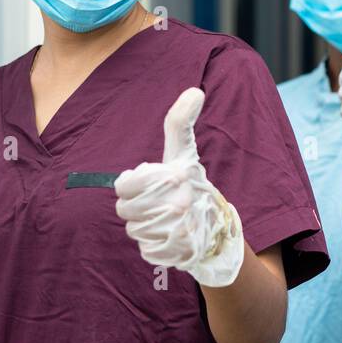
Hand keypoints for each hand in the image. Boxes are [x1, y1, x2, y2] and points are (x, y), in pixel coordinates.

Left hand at [114, 88, 244, 286]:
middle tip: (157, 203)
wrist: (217, 228)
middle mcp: (180, 202)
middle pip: (124, 209)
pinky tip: (168, 237)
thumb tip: (195, 90)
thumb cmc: (192, 185)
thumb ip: (180, 123)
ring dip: (143, 226)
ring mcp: (179, 229)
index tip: (147, 183)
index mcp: (176, 175)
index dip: (131, 184)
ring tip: (164, 219)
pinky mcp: (177, 251)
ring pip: (133, 230)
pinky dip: (152, 246)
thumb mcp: (185, 153)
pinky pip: (144, 249)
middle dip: (135, 207)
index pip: (125, 183)